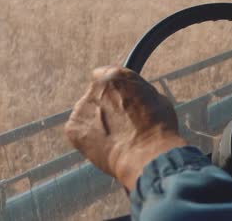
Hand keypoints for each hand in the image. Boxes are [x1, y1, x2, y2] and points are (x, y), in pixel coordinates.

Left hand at [65, 66, 186, 190]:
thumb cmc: (158, 128)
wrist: (147, 155)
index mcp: (115, 75)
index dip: (114, 90)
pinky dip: (88, 140)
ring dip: (97, 123)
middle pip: (96, 95)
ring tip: (117, 139)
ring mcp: (81, 108)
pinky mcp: (73, 129)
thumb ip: (138, 94)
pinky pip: (79, 132)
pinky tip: (107, 147)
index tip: (121, 100)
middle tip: (121, 124)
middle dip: (105, 107)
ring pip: (87, 114)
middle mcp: (95, 88)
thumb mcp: (156, 99)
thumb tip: (135, 98)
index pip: (105, 76)